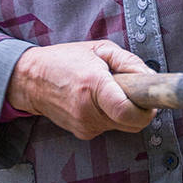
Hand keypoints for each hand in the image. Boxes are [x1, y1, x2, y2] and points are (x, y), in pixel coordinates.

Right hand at [6, 40, 155, 139]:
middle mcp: (88, 110)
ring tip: (110, 92)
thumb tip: (150, 78)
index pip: (127, 111)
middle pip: (131, 123)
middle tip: (134, 92)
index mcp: (94, 84)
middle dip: (140, 110)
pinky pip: (108, 127)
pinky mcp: (82, 133)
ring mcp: (84, 124)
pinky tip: (98, 101)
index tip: (152, 101)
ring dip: (124, 112)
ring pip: (122, 126)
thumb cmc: (65, 60)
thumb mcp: (100, 49)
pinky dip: (110, 116)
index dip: (146, 110)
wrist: (31, 80)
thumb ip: (129, 62)